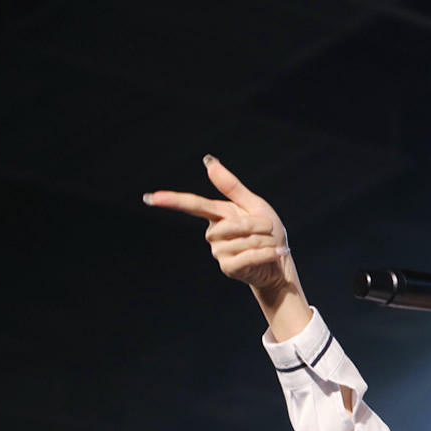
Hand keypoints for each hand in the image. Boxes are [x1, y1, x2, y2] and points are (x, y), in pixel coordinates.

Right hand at [145, 156, 296, 295]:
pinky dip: (265, 254)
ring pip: (242, 241)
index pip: (192, 205)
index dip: (172, 200)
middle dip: (256, 225)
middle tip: (268, 230)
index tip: (151, 198)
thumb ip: (231, 186)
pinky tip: (274, 253)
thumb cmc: (268, 232)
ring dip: (263, 240)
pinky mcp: (228, 268)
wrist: (280, 260)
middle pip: (232, 224)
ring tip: (269, 244)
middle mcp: (214, 234)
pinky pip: (247, 257)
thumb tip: (208, 162)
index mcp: (219, 215)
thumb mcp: (254, 204)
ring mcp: (219, 252)